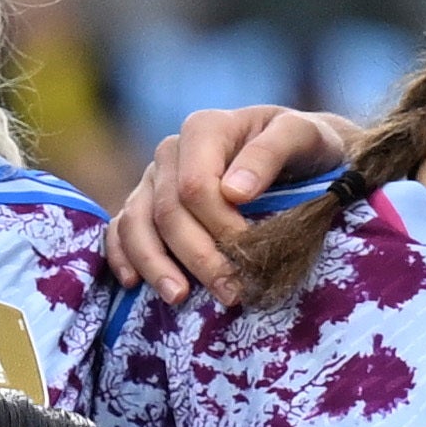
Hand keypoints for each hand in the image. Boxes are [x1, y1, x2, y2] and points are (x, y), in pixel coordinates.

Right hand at [104, 98, 351, 305]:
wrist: (301, 156)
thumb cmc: (305, 147)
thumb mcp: (305, 137)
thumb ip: (271, 153)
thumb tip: (233, 192)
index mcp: (205, 129)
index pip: (195, 186)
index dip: (219, 226)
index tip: (250, 255)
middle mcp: (171, 151)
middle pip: (168, 211)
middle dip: (197, 257)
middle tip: (231, 293)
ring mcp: (154, 179)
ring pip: (136, 223)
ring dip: (154, 265)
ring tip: (180, 298)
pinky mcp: (145, 204)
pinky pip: (120, 231)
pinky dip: (122, 257)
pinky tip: (134, 284)